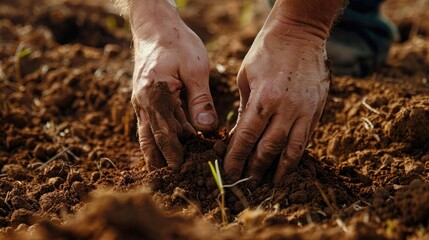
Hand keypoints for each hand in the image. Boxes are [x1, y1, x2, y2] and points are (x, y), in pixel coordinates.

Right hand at [130, 1, 217, 170]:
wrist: (153, 25)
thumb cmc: (176, 42)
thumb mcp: (195, 69)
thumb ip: (200, 100)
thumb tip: (206, 129)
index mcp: (154, 95)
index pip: (165, 133)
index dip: (174, 154)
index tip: (182, 172)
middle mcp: (143, 102)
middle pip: (150, 140)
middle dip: (159, 162)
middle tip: (166, 183)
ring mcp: (141, 101)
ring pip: (147, 134)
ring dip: (156, 153)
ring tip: (164, 173)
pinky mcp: (145, 98)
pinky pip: (150, 124)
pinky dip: (159, 138)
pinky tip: (168, 147)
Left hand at [224, 17, 329, 183]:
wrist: (300, 33)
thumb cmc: (267, 51)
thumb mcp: (246, 77)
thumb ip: (244, 108)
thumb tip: (241, 135)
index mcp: (264, 97)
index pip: (248, 136)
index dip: (237, 157)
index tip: (229, 170)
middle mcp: (287, 107)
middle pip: (269, 148)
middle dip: (256, 168)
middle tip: (246, 181)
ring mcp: (306, 109)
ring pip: (293, 149)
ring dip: (280, 169)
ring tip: (271, 182)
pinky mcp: (317, 108)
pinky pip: (307, 138)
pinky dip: (296, 153)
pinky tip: (288, 163)